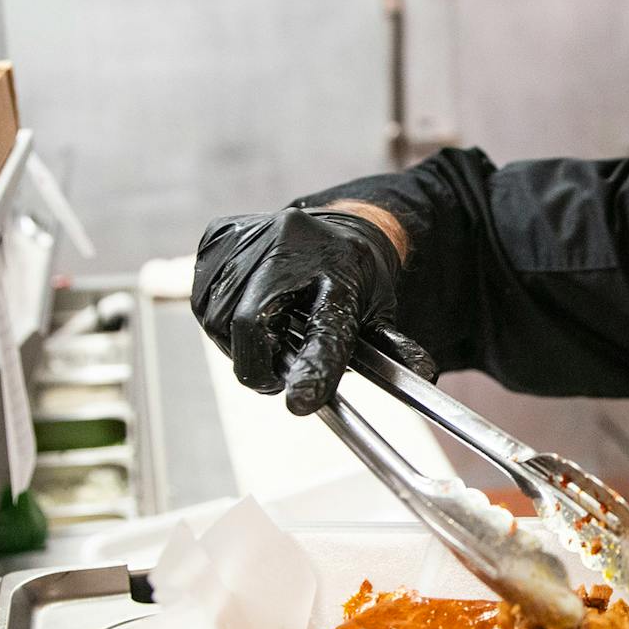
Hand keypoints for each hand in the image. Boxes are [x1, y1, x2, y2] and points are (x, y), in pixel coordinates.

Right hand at [190, 207, 434, 414]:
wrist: (333, 224)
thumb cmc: (355, 279)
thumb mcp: (378, 314)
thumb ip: (391, 351)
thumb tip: (424, 377)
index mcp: (341, 271)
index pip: (325, 329)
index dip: (312, 368)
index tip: (299, 403)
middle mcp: (290, 245)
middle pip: (250, 324)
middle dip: (256, 364)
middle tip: (273, 377)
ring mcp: (249, 235)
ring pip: (219, 318)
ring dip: (238, 343)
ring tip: (267, 332)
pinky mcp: (217, 235)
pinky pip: (204, 296)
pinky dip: (220, 316)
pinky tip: (247, 306)